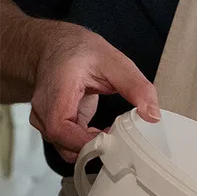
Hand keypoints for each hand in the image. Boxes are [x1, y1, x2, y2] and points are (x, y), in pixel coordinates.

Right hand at [30, 23, 159, 162]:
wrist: (56, 46)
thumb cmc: (79, 51)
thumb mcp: (113, 62)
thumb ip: (135, 87)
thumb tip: (152, 115)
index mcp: (55, 92)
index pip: (60, 128)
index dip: (85, 141)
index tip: (112, 140)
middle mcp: (44, 110)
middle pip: (63, 145)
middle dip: (94, 148)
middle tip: (120, 139)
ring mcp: (46, 120)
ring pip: (66, 148)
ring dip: (92, 147)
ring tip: (114, 132)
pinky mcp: (56, 125)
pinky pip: (70, 144)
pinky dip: (89, 143)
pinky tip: (106, 131)